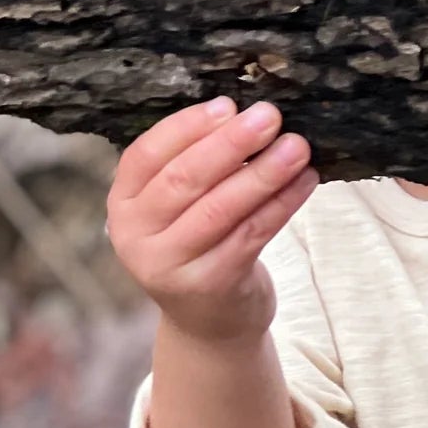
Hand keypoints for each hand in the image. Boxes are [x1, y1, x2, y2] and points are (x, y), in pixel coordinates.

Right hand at [106, 96, 316, 342]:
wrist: (208, 323)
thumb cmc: (197, 247)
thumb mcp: (177, 209)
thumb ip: (193, 166)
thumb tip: (243, 113)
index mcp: (122, 205)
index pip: (146, 155)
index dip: (187, 127)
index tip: (228, 105)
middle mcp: (136, 237)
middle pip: (184, 180)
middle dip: (231, 144)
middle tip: (270, 116)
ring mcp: (170, 266)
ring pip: (221, 209)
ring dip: (264, 173)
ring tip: (297, 147)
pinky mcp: (211, 285)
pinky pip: (251, 234)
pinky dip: (281, 204)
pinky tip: (305, 181)